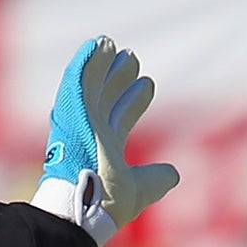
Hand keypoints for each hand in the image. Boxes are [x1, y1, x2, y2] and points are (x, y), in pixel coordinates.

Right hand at [31, 36, 179, 245]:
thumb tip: (174, 175)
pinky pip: (77, 81)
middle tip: (131, 59)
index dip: (133, 102)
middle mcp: (90, 135)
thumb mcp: (140, 189)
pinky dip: (87, 62)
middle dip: (118, 80)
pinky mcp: (72, 111)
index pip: (120, 119)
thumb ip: (156, 180)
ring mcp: (80, 122)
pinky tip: (98, 44)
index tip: (146, 84)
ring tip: (112, 44)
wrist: (86, 202)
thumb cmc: (108, 202)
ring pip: (92, 87)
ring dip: (102, 66)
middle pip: (106, 99)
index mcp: (105, 151)